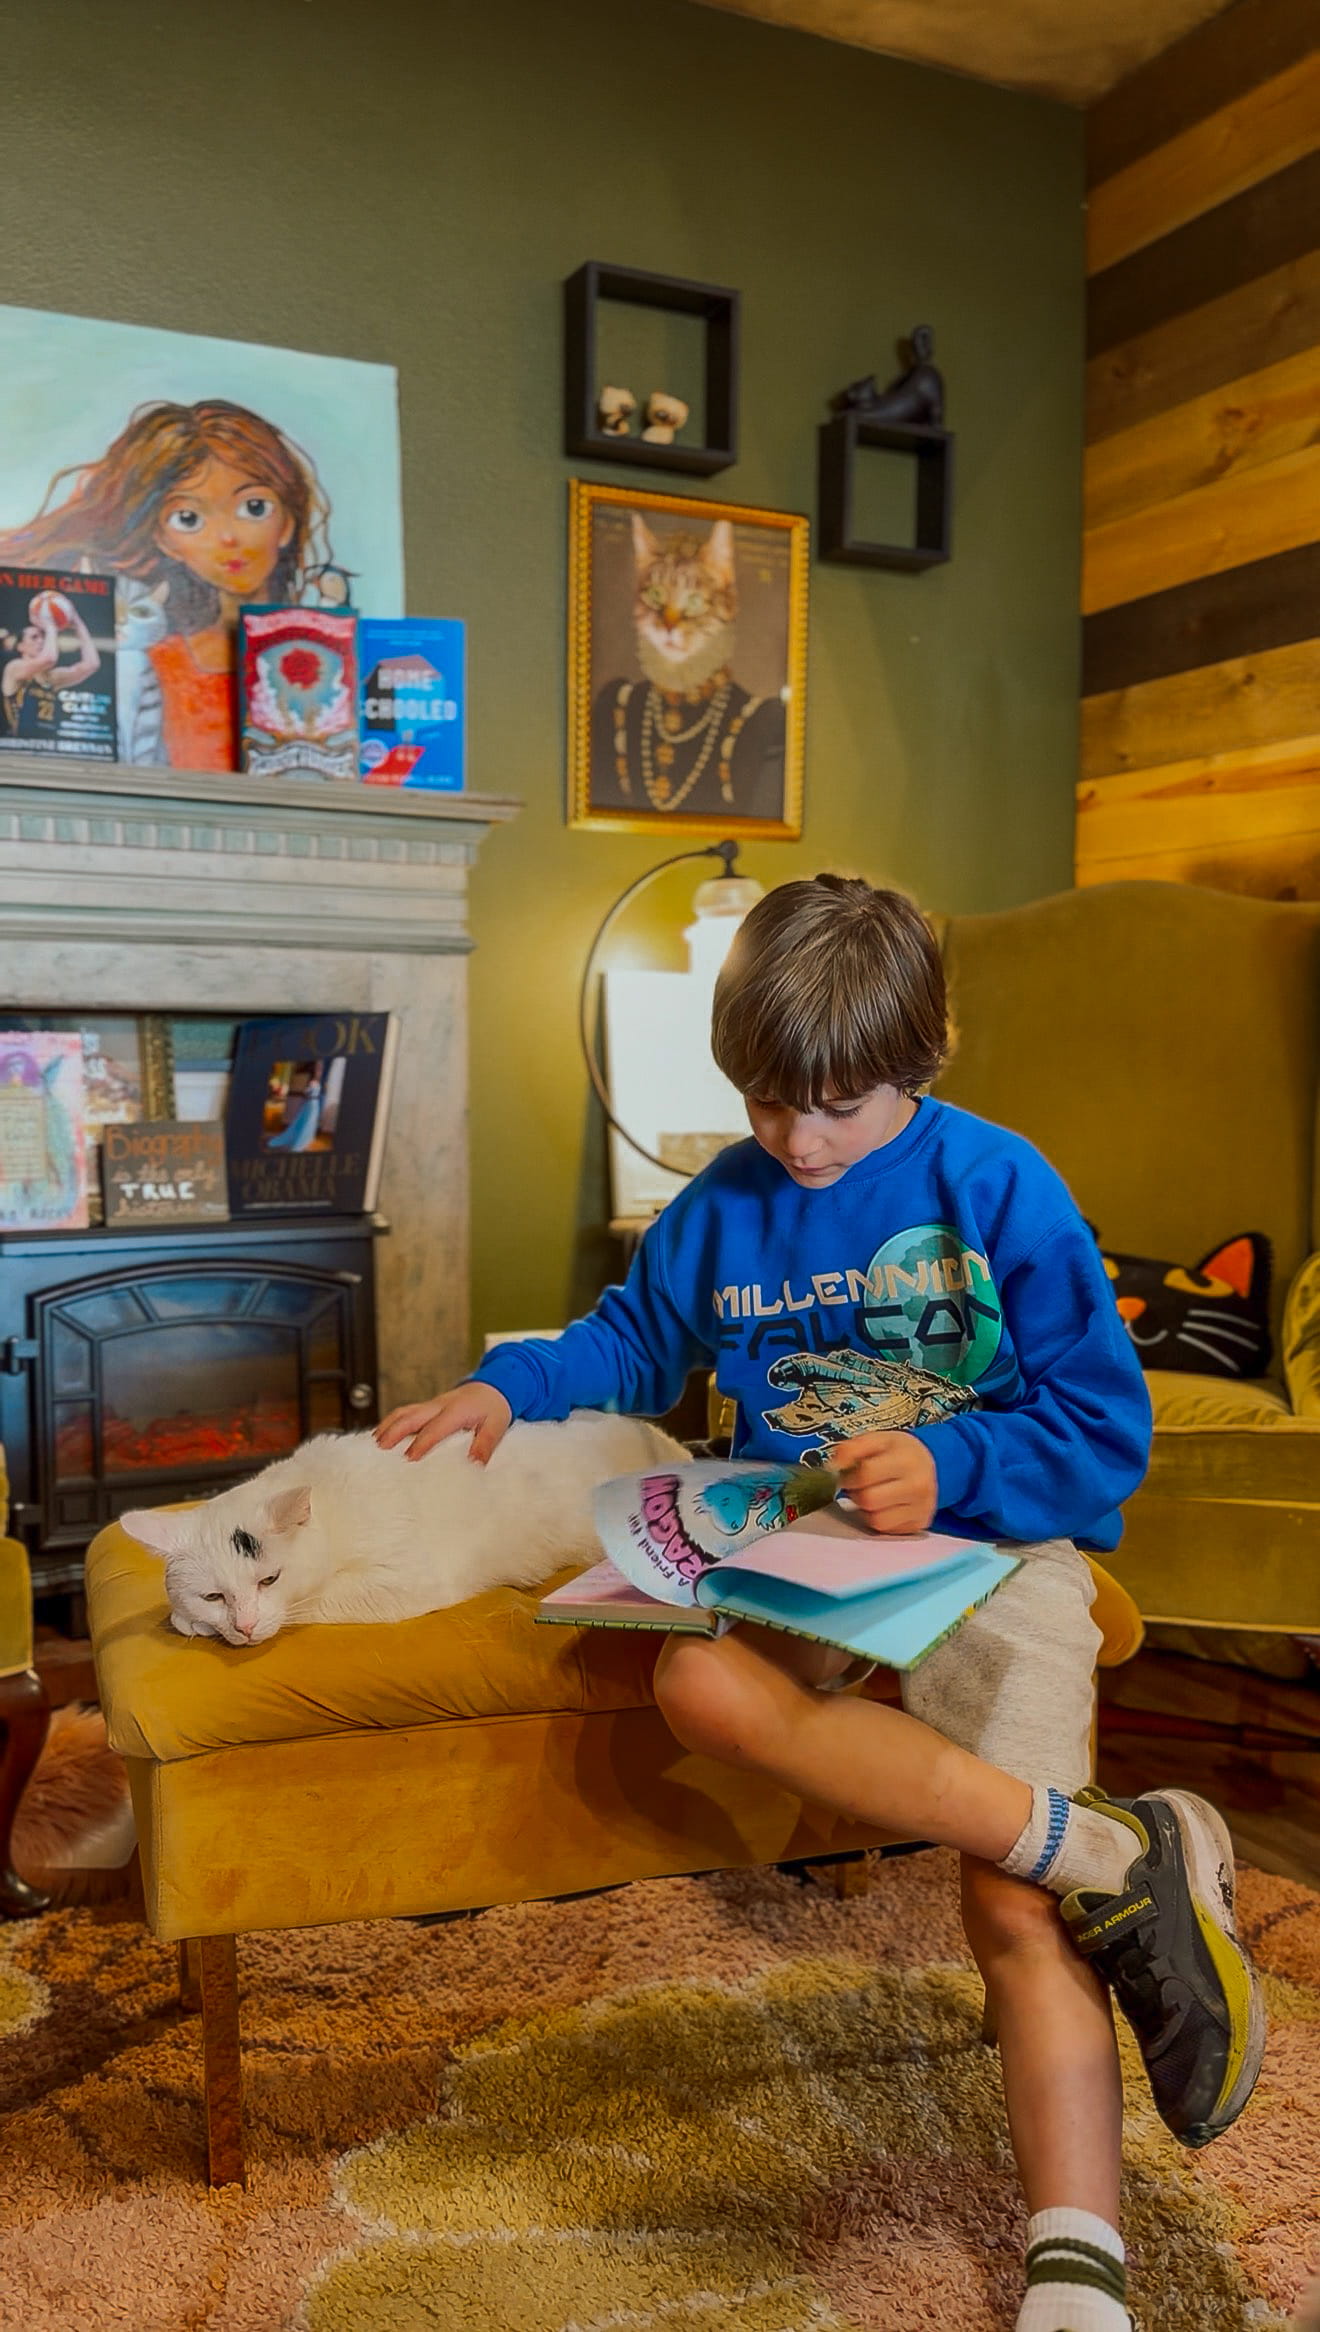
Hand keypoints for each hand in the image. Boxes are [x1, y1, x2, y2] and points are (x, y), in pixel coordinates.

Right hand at [374, 1381, 511, 1463]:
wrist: (494, 1386)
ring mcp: (432, 1404)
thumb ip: (485, 1444)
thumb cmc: (494, 1408)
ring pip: (404, 1412)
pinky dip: (392, 1422)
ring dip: (387, 1426)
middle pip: (410, 1416)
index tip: (408, 1459)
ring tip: (374, 1444)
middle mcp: (439, 1406)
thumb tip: (474, 1464)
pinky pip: (406, 1412)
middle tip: (378, 1451)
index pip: (434, 1429)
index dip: (420, 1444)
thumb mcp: (496, 1426)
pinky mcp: (428, 1406)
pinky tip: (383, 1434)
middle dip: (392, 1432)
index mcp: (456, 1411)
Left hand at [831, 1431, 937, 1533]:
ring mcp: (921, 1508)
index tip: (846, 1474)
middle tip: (857, 1485)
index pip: (866, 1474)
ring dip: (865, 1509)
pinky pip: (885, 1530)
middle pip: (869, 1500)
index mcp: (907, 1460)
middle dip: (856, 1493)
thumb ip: (852, 1448)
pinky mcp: (918, 1525)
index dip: (849, 1475)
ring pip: (876, 1520)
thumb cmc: (900, 1452)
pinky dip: (877, 1519)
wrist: (929, 1465)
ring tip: (871, 1494)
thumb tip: (833, 1467)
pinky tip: (882, 1506)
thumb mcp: (878, 1439)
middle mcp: (918, 1486)